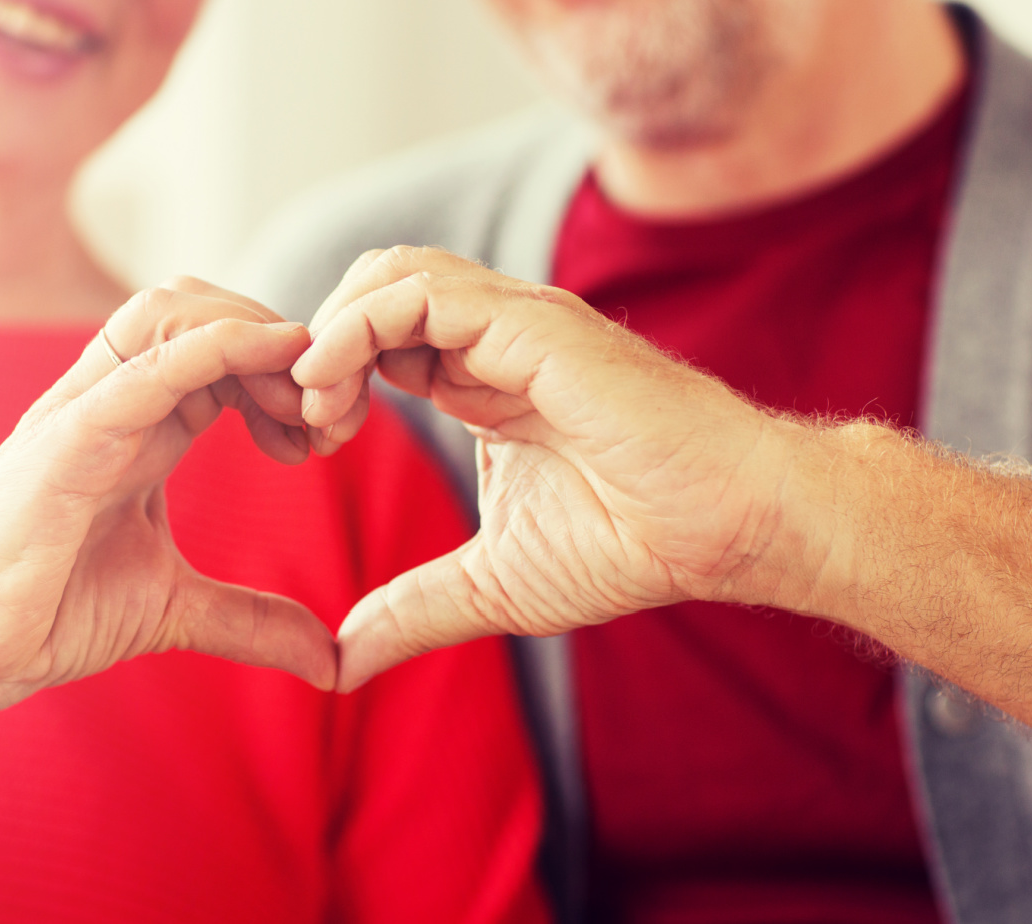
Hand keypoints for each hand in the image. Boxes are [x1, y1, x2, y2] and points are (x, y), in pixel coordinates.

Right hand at [0, 279, 335, 710]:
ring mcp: (86, 408)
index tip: (330, 432)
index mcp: (144, 422)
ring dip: (254, 333)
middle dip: (281, 341)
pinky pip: (142, 366)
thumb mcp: (177, 609)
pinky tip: (268, 356)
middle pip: (204, 306)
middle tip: (329, 414)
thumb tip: (331, 661)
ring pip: (171, 309)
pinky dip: (213, 346)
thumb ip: (253, 621)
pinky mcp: (65, 437)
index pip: (224, 347)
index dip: (287, 370)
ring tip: (301, 401)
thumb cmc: (51, 609)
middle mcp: (115, 399)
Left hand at [293, 247, 813, 690]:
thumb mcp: (493, 584)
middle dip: (319, 343)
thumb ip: (413, 610)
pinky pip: (422, 293)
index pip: (377, 336)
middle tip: (304, 421)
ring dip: (331, 329)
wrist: (727, 528)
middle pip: (373, 286)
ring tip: (315, 403)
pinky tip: (335, 387)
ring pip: (390, 272)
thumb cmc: (634, 543)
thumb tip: (341, 664)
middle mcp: (491, 337)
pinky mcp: (534, 325)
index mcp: (478, 378)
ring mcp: (514, 323)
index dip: (328, 376)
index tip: (307, 443)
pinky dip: (358, 326)